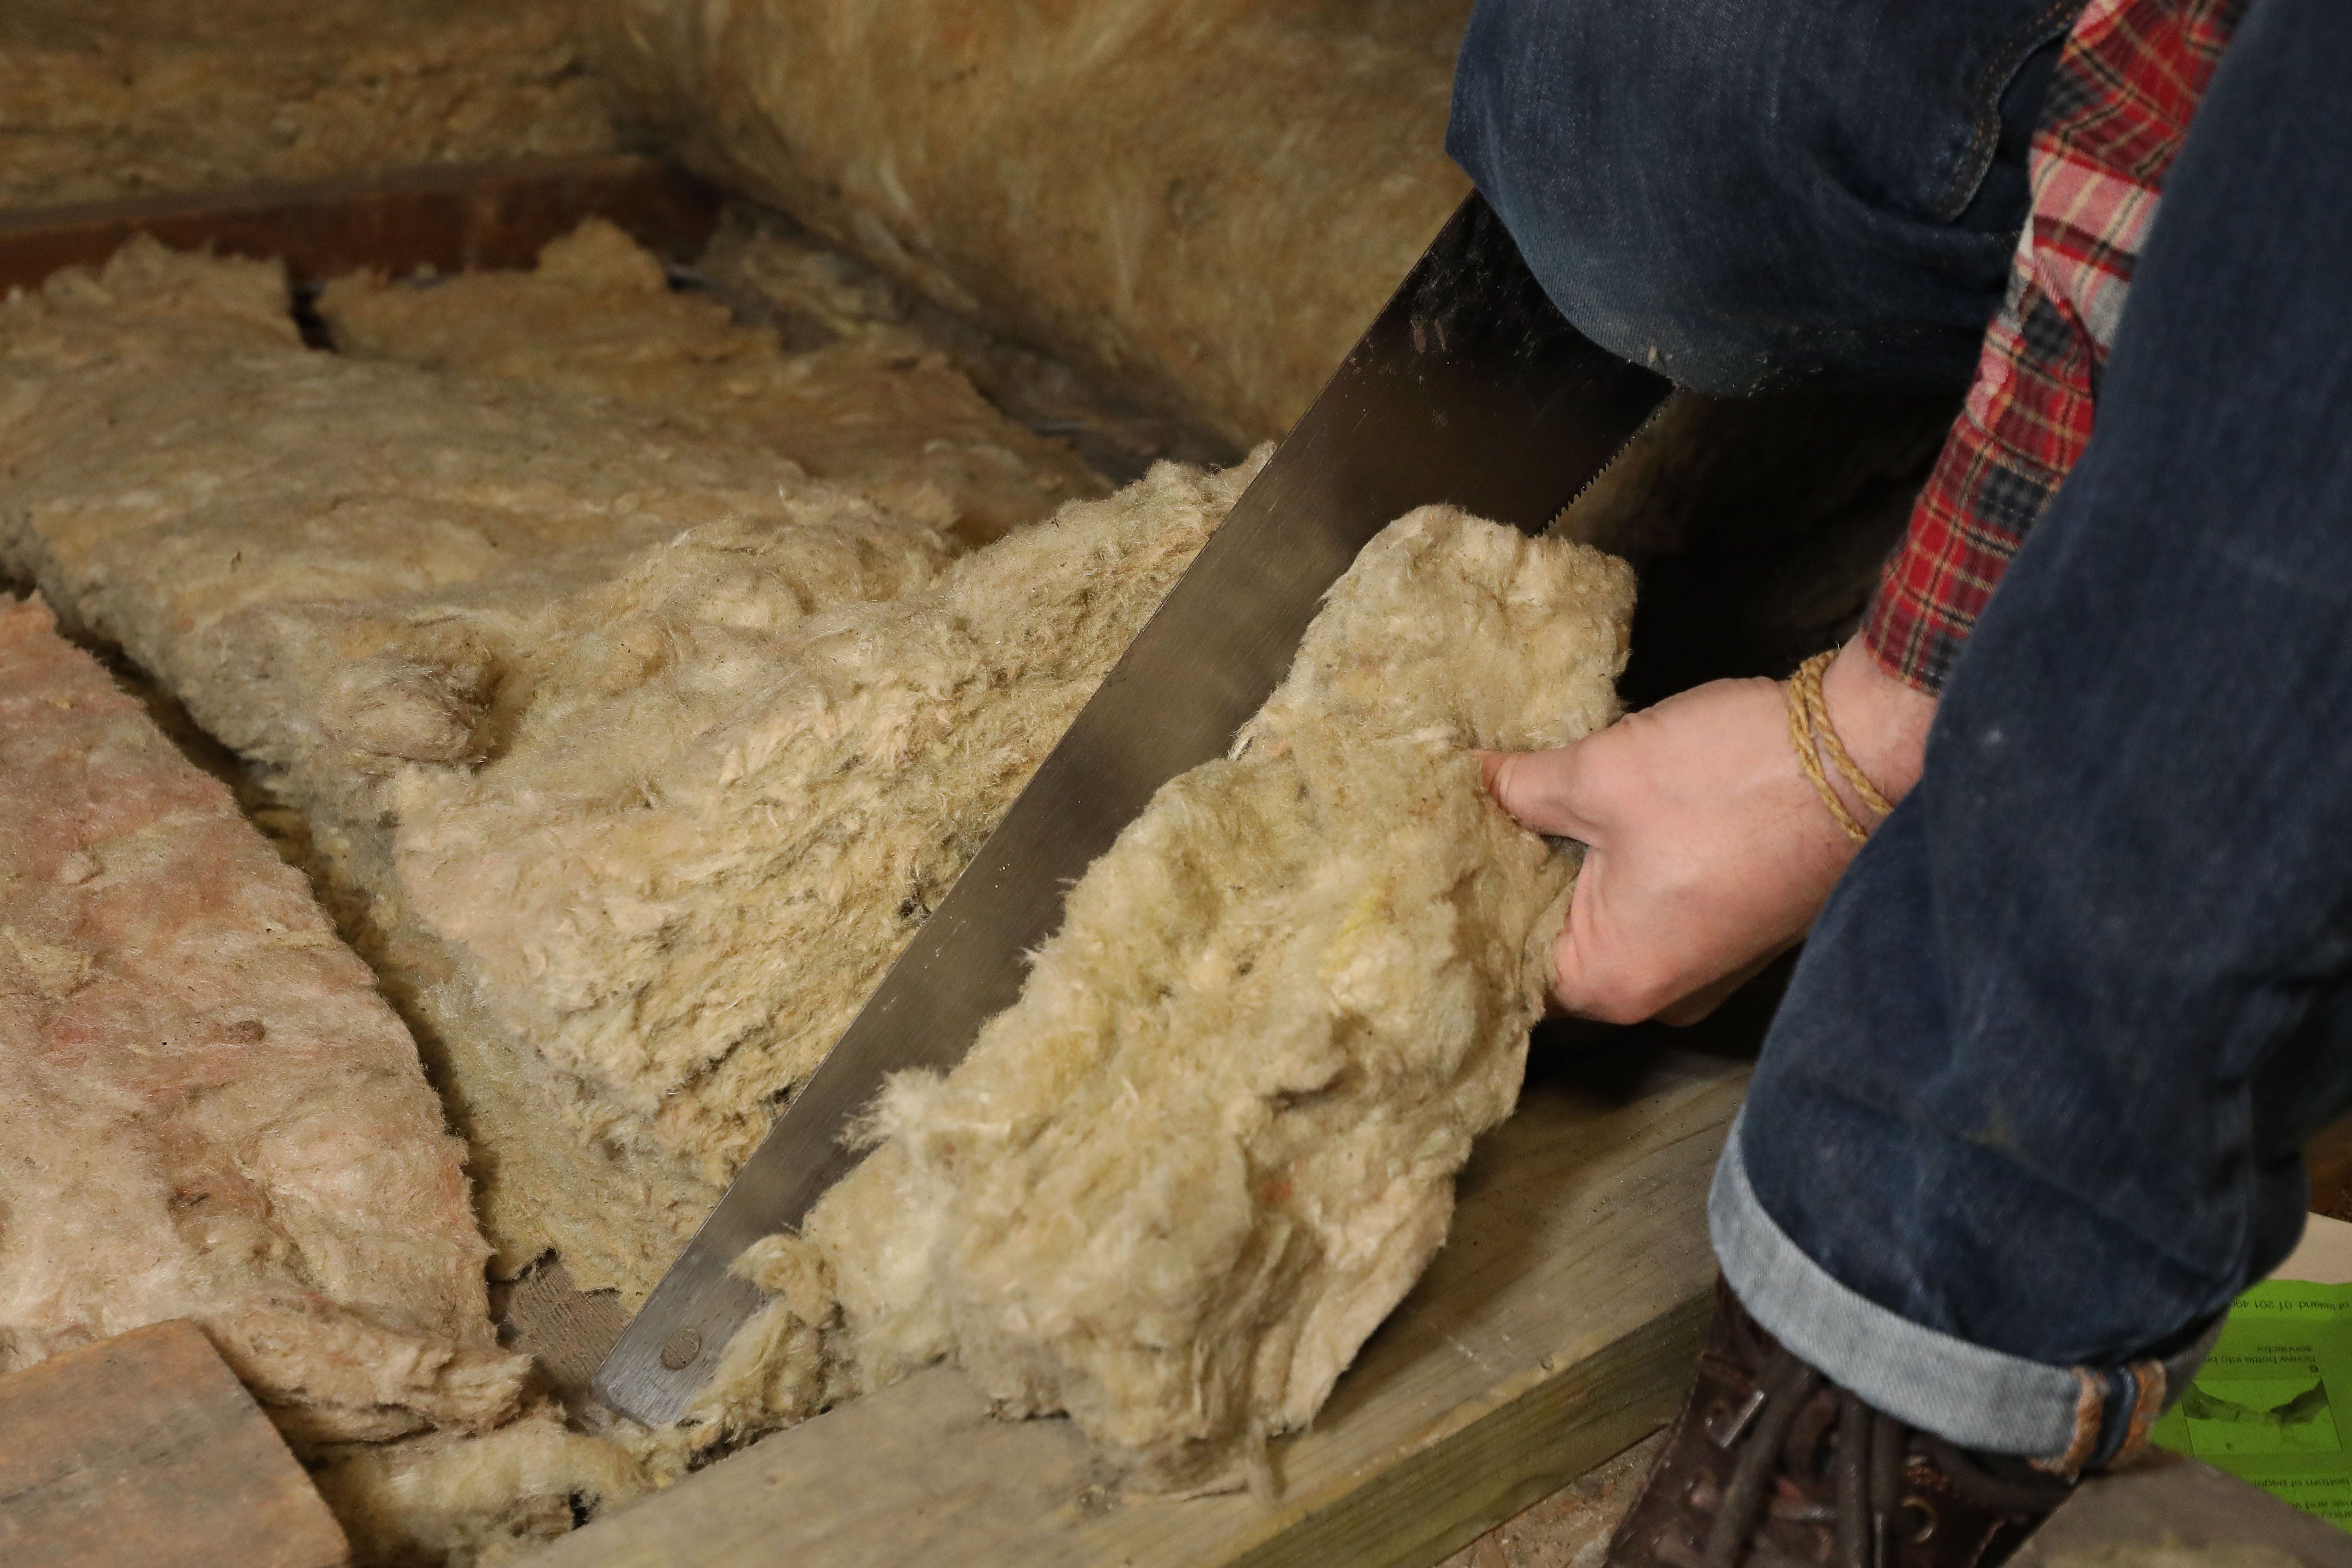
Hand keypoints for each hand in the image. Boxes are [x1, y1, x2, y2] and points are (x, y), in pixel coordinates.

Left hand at [1483, 638, 1934, 1023]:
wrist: (1864, 754)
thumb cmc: (1731, 779)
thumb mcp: (1600, 774)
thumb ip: (1521, 789)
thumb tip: (1470, 778)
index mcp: (1615, 981)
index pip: (1509, 967)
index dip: (1472, 906)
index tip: (1439, 856)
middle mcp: (1663, 992)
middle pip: (1559, 944)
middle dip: (1521, 880)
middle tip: (1470, 820)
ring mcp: (1707, 964)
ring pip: (1610, 920)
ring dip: (1575, 868)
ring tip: (1525, 809)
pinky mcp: (1737, 925)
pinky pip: (1657, 906)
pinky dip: (1626, 865)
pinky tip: (1596, 814)